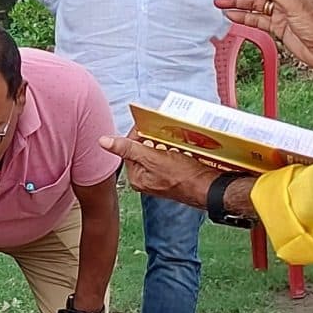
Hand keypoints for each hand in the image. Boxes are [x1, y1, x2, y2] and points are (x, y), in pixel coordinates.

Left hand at [99, 135, 217, 210]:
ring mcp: (160, 178)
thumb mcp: (152, 158)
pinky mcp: (173, 176)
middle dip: (153, 139)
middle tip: (163, 133)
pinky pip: (169, 157)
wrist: (209, 188)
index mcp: (136, 177)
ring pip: (157, 152)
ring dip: (164, 144)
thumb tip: (103, 141)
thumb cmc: (183, 177)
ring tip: (174, 141)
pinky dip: (174, 150)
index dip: (138, 134)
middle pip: (143, 150)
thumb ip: (128, 149)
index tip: (148, 124)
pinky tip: (181, 149)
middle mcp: (146, 180)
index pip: (130, 148)